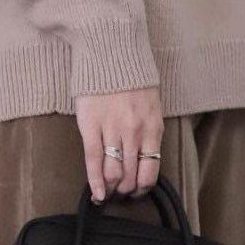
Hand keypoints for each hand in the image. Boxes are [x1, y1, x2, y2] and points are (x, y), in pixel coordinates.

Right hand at [74, 87, 163, 202]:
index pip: (150, 173)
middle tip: (118, 195)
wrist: (112, 49)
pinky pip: (93, 161)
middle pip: (130, 177)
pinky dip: (95, 181)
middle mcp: (135, 133)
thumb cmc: (133, 78)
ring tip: (107, 193)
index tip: (134, 193)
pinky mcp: (91, 125)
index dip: (141, 189)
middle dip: (124, 192)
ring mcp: (113, 130)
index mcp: (153, 128)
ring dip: (111, 190)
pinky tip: (96, 193)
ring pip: (114, 173)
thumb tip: (143, 157)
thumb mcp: (151, 106)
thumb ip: (149, 131)